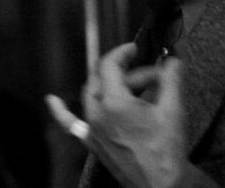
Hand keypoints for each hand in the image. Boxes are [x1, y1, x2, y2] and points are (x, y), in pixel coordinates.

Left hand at [46, 42, 195, 187]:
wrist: (162, 184)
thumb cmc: (167, 149)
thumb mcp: (173, 109)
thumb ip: (171, 79)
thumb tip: (172, 60)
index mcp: (114, 103)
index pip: (109, 65)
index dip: (122, 52)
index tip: (135, 50)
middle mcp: (97, 114)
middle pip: (102, 79)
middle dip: (125, 72)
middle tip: (150, 76)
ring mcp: (92, 129)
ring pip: (90, 96)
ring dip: (107, 86)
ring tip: (132, 87)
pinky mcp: (92, 142)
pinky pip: (71, 124)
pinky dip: (60, 111)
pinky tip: (51, 100)